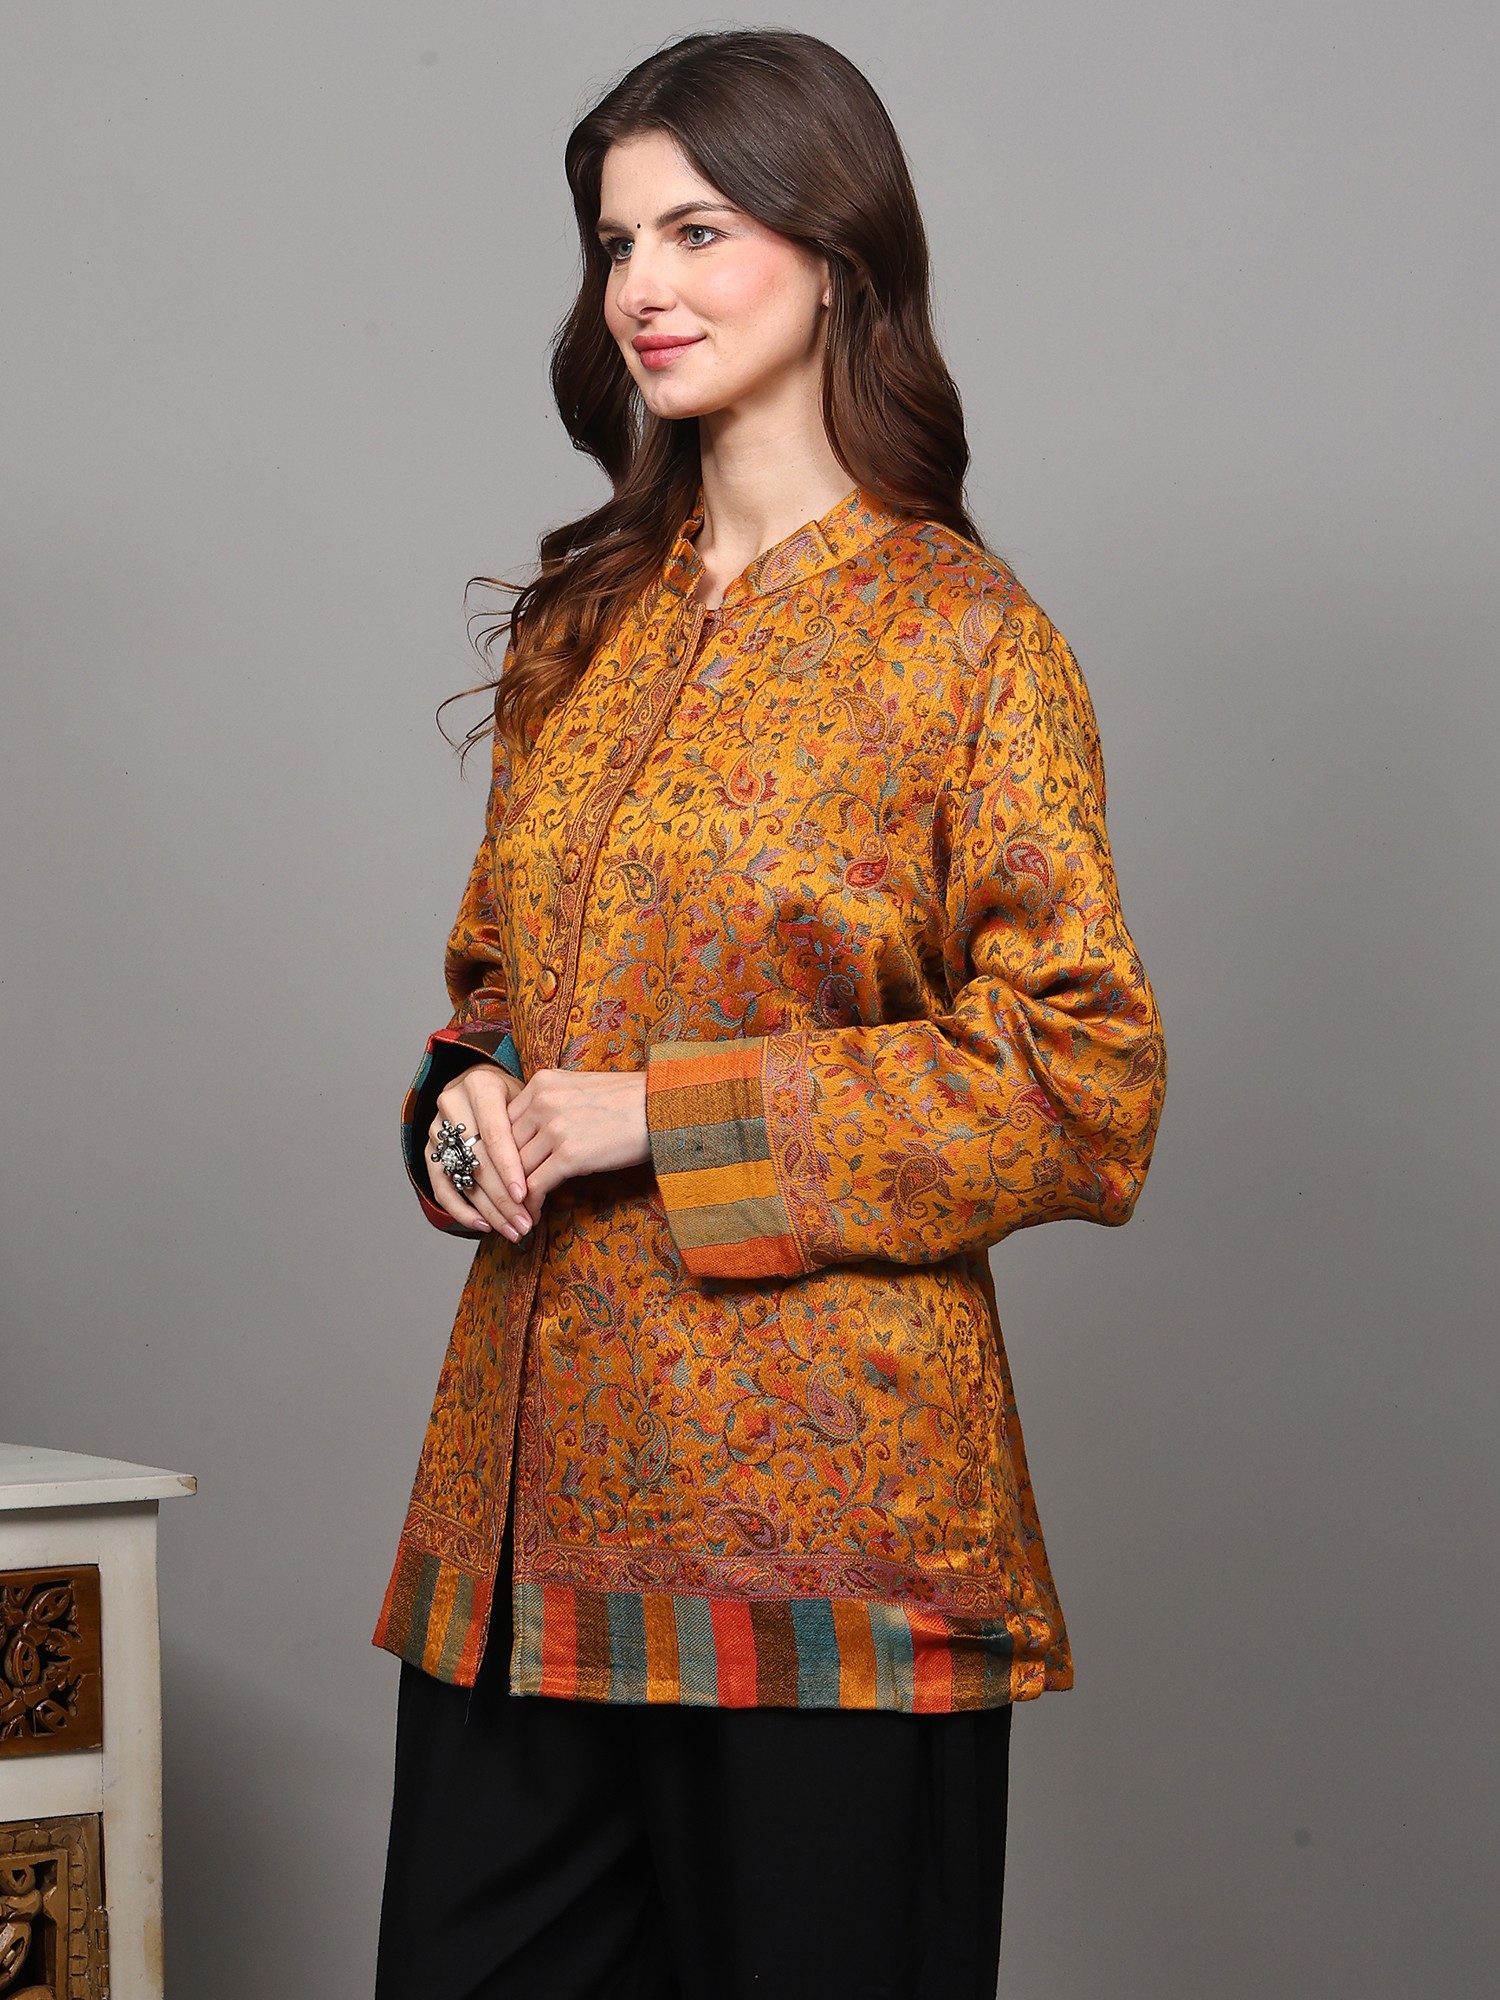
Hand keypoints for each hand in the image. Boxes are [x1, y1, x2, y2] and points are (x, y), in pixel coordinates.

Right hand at [427, 1064, 530, 1237]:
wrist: (485, 1087)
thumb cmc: (516, 1097)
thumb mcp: (529, 1101)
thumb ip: (533, 1130)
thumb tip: (550, 1177)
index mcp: (480, 1085)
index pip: (494, 1135)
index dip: (509, 1168)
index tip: (525, 1196)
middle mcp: (452, 1104)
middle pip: (477, 1160)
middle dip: (502, 1197)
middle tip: (525, 1223)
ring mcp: (437, 1128)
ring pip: (461, 1177)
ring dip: (488, 1210)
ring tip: (513, 1230)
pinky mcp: (429, 1150)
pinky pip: (440, 1187)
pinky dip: (461, 1210)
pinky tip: (484, 1225)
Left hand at [506, 1069, 649, 1215]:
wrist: (662, 1106)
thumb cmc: (628, 1101)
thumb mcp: (579, 1089)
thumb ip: (551, 1105)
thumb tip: (533, 1138)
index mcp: (542, 1083)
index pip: (505, 1122)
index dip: (502, 1153)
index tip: (504, 1173)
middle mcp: (542, 1101)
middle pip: (506, 1148)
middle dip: (505, 1177)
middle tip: (504, 1199)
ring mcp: (554, 1127)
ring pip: (517, 1170)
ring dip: (515, 1197)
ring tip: (518, 1213)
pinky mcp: (569, 1154)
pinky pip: (536, 1186)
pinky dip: (531, 1205)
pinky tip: (534, 1216)